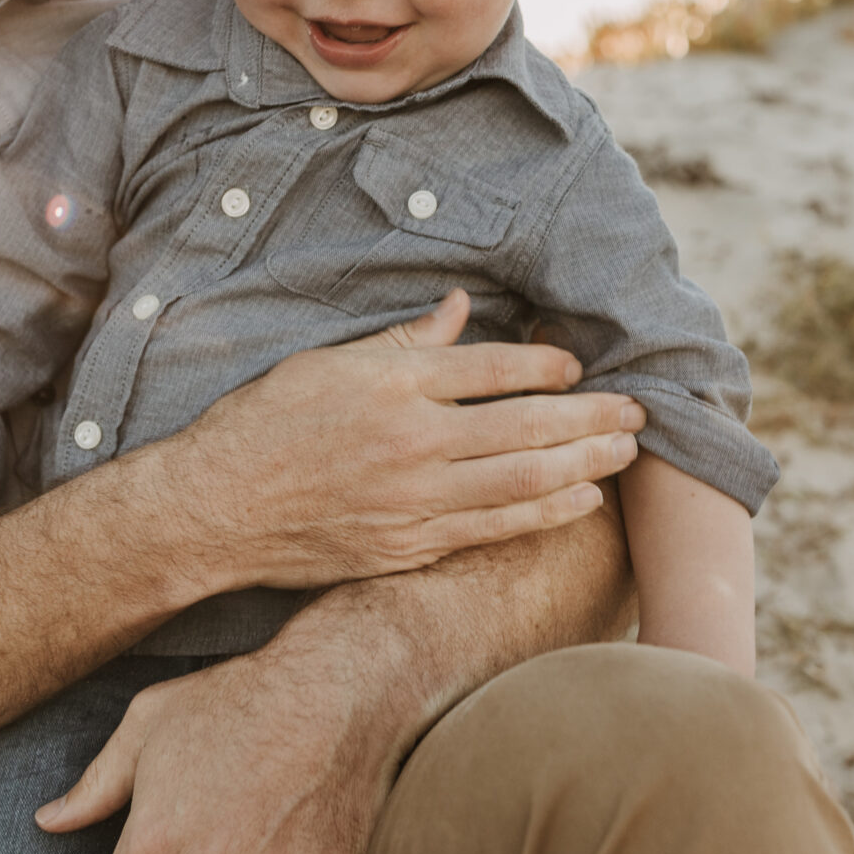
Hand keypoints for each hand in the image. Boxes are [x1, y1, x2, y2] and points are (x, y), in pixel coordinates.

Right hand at [161, 289, 644, 591]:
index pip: (492, 369)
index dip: (545, 365)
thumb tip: (459, 307)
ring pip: (522, 483)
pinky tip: (579, 502)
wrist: (216, 508)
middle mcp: (412, 442)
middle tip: (637, 412)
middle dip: (590, 418)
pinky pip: (493, 530)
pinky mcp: (409, 547)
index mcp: (392, 385)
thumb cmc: (264, 424)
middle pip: (525, 427)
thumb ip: (403, 340)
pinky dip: (543, 515)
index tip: (578, 364)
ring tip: (624, 453)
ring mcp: (414, 500)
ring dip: (583, 466)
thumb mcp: (328, 362)